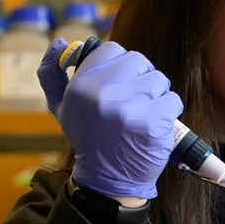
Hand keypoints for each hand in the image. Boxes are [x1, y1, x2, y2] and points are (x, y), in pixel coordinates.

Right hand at [36, 39, 183, 199]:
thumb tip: (58, 42)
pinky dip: (168, 112)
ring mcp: (129, 109)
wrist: (107, 180)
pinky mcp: (153, 123)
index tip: (118, 85)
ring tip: (142, 115)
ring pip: (158, 79)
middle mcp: (103, 94)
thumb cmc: (88, 138)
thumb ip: (52, 74)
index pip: (112, 49)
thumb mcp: (61, 107)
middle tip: (132, 102)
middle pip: (139, 61)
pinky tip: (153, 126)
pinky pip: (172, 100)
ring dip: (156, 95)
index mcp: (81, 85)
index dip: (119, 66)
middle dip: (140, 79)